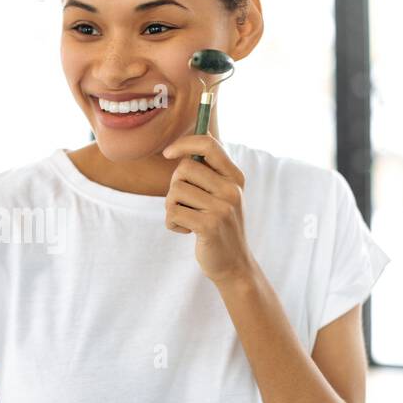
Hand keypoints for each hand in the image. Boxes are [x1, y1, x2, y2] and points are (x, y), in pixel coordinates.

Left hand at [162, 135, 256, 286]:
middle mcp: (231, 190)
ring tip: (187, 218)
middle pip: (184, 168)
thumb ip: (209, 171)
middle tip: (185, 203)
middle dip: (174, 185)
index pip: (208, 144)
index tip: (167, 153)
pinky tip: (185, 230)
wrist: (233, 264)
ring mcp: (222, 208)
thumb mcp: (222, 195)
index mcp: (235, 177)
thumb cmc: (219, 225)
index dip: (183, 143)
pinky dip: (171, 223)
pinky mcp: (209, 226)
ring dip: (171, 207)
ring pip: (175, 191)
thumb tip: (192, 138)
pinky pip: (173, 212)